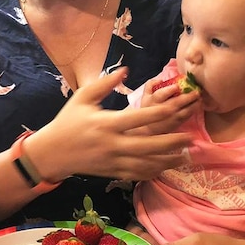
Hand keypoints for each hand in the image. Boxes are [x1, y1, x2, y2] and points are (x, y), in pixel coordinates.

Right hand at [29, 68, 194, 181]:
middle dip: (172, 142)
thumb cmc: (68, 121)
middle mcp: (112, 144)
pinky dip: (154, 171)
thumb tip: (126, 70)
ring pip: (147, 164)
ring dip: (168, 160)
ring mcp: (113, 161)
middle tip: (191, 138)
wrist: (52, 152)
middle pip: (149, 145)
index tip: (178, 108)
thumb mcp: (83, 97)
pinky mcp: (113, 172)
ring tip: (186, 155)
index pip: (139, 118)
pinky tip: (167, 167)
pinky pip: (138, 174)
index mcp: (106, 123)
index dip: (161, 113)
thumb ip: (105, 83)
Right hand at [133, 78, 199, 135]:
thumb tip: (160, 79)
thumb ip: (150, 84)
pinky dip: (193, 111)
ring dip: (193, 105)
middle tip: (196, 91)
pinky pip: (186, 117)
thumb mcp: (145, 95)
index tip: (178, 86)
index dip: (169, 90)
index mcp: (153, 100)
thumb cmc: (149, 108)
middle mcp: (162, 110)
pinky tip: (198, 105)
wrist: (149, 127)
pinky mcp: (176, 124)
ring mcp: (170, 118)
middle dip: (187, 97)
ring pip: (183, 112)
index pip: (161, 94)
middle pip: (175, 103)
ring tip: (200, 98)